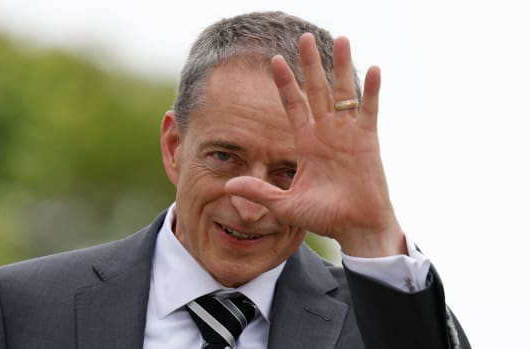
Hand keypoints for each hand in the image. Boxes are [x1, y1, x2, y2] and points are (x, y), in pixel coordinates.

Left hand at [225, 33, 406, 256]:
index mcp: (306, 142)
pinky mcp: (368, 139)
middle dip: (310, 64)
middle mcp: (326, 132)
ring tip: (341, 38)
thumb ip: (259, 191)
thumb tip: (228, 185)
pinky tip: (373, 68)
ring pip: (344, 92)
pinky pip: (370, 110)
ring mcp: (348, 133)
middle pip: (317, 89)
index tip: (274, 60)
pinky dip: (372, 90)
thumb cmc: (324, 217)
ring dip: (341, 66)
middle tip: (304, 37)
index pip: (293, 104)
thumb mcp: (285, 204)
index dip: (284, 83)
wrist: (355, 228)